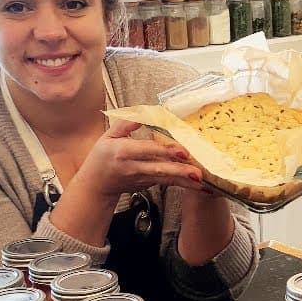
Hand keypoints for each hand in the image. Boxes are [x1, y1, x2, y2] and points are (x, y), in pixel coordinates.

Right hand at [74, 120, 203, 197]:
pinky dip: (185, 185)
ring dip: (187, 182)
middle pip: (161, 169)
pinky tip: (200, 187)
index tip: (182, 150)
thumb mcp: (109, 135)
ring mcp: (143, 178)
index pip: (148, 150)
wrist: (97, 184)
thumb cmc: (102, 157)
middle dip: (180, 171)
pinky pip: (169, 183)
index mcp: (124, 152)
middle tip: (198, 173)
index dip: (165, 150)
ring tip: (205, 183)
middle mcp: (135, 167)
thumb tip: (143, 113)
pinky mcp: (150, 185)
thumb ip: (126, 123)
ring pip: (167, 179)